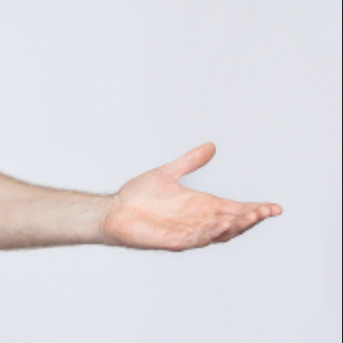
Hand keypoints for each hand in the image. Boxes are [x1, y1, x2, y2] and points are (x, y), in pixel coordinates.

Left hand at [100, 143, 280, 250]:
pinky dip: (209, 234)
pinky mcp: (174, 241)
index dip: (255, 209)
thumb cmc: (139, 195)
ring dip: (234, 226)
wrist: (114, 210)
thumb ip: (190, 161)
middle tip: (267, 211)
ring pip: (219, 233)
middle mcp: (199, 220)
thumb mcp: (168, 173)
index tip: (275, 207)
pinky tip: (219, 226)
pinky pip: (196, 240)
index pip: (235, 209)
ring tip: (250, 216)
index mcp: (201, 206)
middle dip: (251, 218)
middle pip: (233, 223)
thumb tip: (211, 146)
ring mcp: (188, 232)